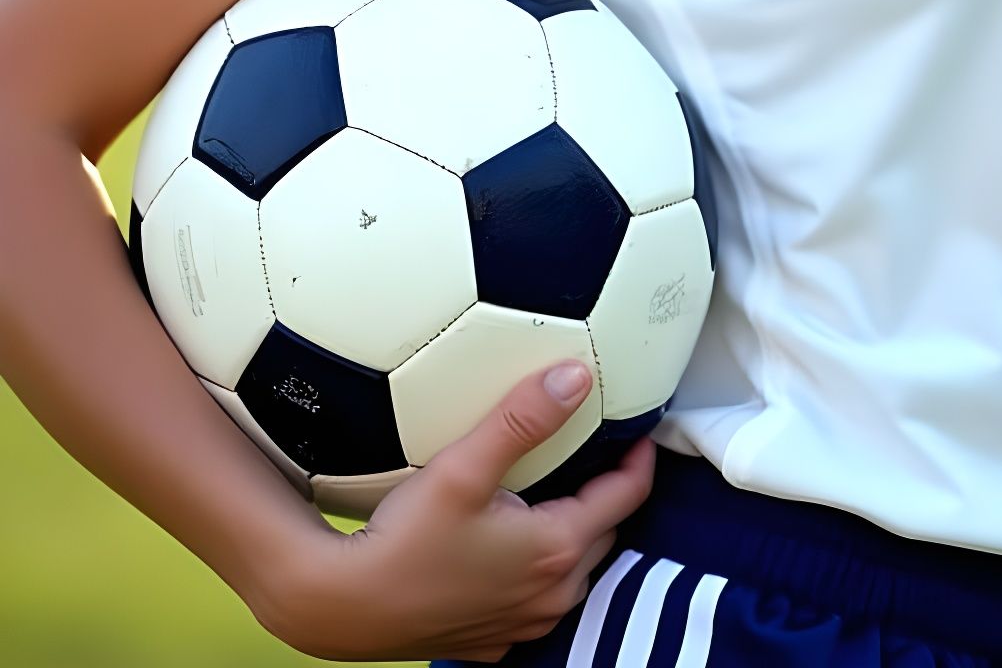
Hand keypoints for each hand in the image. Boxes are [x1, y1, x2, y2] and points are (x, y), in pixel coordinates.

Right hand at [266, 359, 655, 661]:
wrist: (345, 607)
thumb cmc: (405, 538)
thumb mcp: (465, 465)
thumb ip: (524, 418)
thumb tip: (576, 376)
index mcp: (557, 549)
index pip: (625, 496)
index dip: (638, 460)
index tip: (640, 430)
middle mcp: (551, 596)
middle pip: (603, 535)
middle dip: (608, 496)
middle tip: (596, 457)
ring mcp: (522, 625)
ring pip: (573, 573)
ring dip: (576, 536)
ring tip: (561, 496)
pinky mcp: (492, 642)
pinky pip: (536, 603)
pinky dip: (540, 573)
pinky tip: (514, 550)